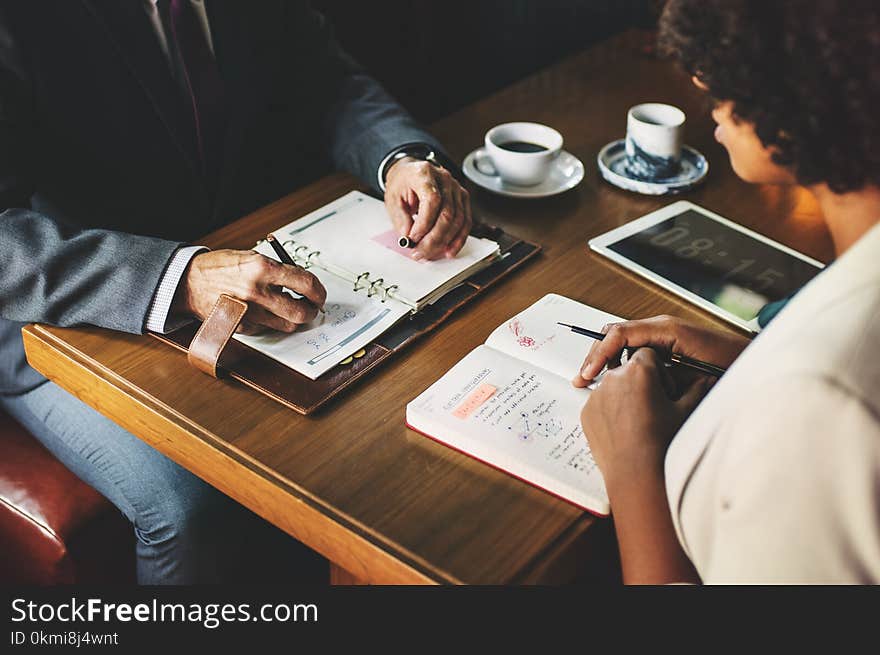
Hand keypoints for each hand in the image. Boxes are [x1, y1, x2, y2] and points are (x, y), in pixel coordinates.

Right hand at [173, 249, 325, 334]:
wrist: (189, 282)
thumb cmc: (221, 267)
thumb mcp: (252, 257)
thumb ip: (278, 269)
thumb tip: (303, 283)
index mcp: (262, 268)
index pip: (305, 283)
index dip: (318, 290)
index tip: (320, 293)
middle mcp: (257, 292)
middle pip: (301, 312)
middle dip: (311, 311)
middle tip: (312, 306)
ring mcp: (249, 312)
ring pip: (287, 325)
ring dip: (294, 318)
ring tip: (289, 308)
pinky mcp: (242, 326)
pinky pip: (268, 329)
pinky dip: (272, 322)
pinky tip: (265, 311)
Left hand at [383, 156, 471, 260]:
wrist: (410, 174)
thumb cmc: (402, 184)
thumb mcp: (393, 200)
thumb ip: (401, 219)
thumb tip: (409, 239)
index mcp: (424, 174)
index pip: (432, 200)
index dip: (424, 223)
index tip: (413, 238)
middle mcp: (444, 179)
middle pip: (447, 214)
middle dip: (433, 239)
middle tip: (420, 252)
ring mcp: (456, 188)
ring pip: (458, 220)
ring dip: (445, 242)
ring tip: (430, 253)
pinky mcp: (462, 198)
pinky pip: (466, 222)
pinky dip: (458, 239)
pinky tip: (450, 250)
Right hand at [572, 315, 748, 387]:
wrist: (755, 365)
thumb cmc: (732, 365)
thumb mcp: (693, 371)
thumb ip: (662, 368)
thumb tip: (631, 372)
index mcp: (665, 328)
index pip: (619, 333)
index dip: (599, 353)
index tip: (588, 374)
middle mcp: (660, 328)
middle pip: (614, 334)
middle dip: (595, 355)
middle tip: (582, 379)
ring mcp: (662, 336)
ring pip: (621, 343)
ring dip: (605, 361)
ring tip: (591, 381)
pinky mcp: (665, 347)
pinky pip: (634, 351)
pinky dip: (619, 365)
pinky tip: (613, 381)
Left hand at [580, 348, 711, 491]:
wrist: (637, 474)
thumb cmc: (662, 443)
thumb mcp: (685, 412)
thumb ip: (696, 389)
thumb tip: (707, 379)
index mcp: (639, 371)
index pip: (648, 354)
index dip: (659, 370)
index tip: (664, 388)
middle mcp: (613, 378)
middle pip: (628, 369)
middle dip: (640, 381)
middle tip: (653, 405)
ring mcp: (597, 396)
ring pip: (613, 386)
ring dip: (624, 395)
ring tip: (639, 420)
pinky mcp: (587, 413)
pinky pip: (600, 404)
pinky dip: (611, 411)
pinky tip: (625, 429)